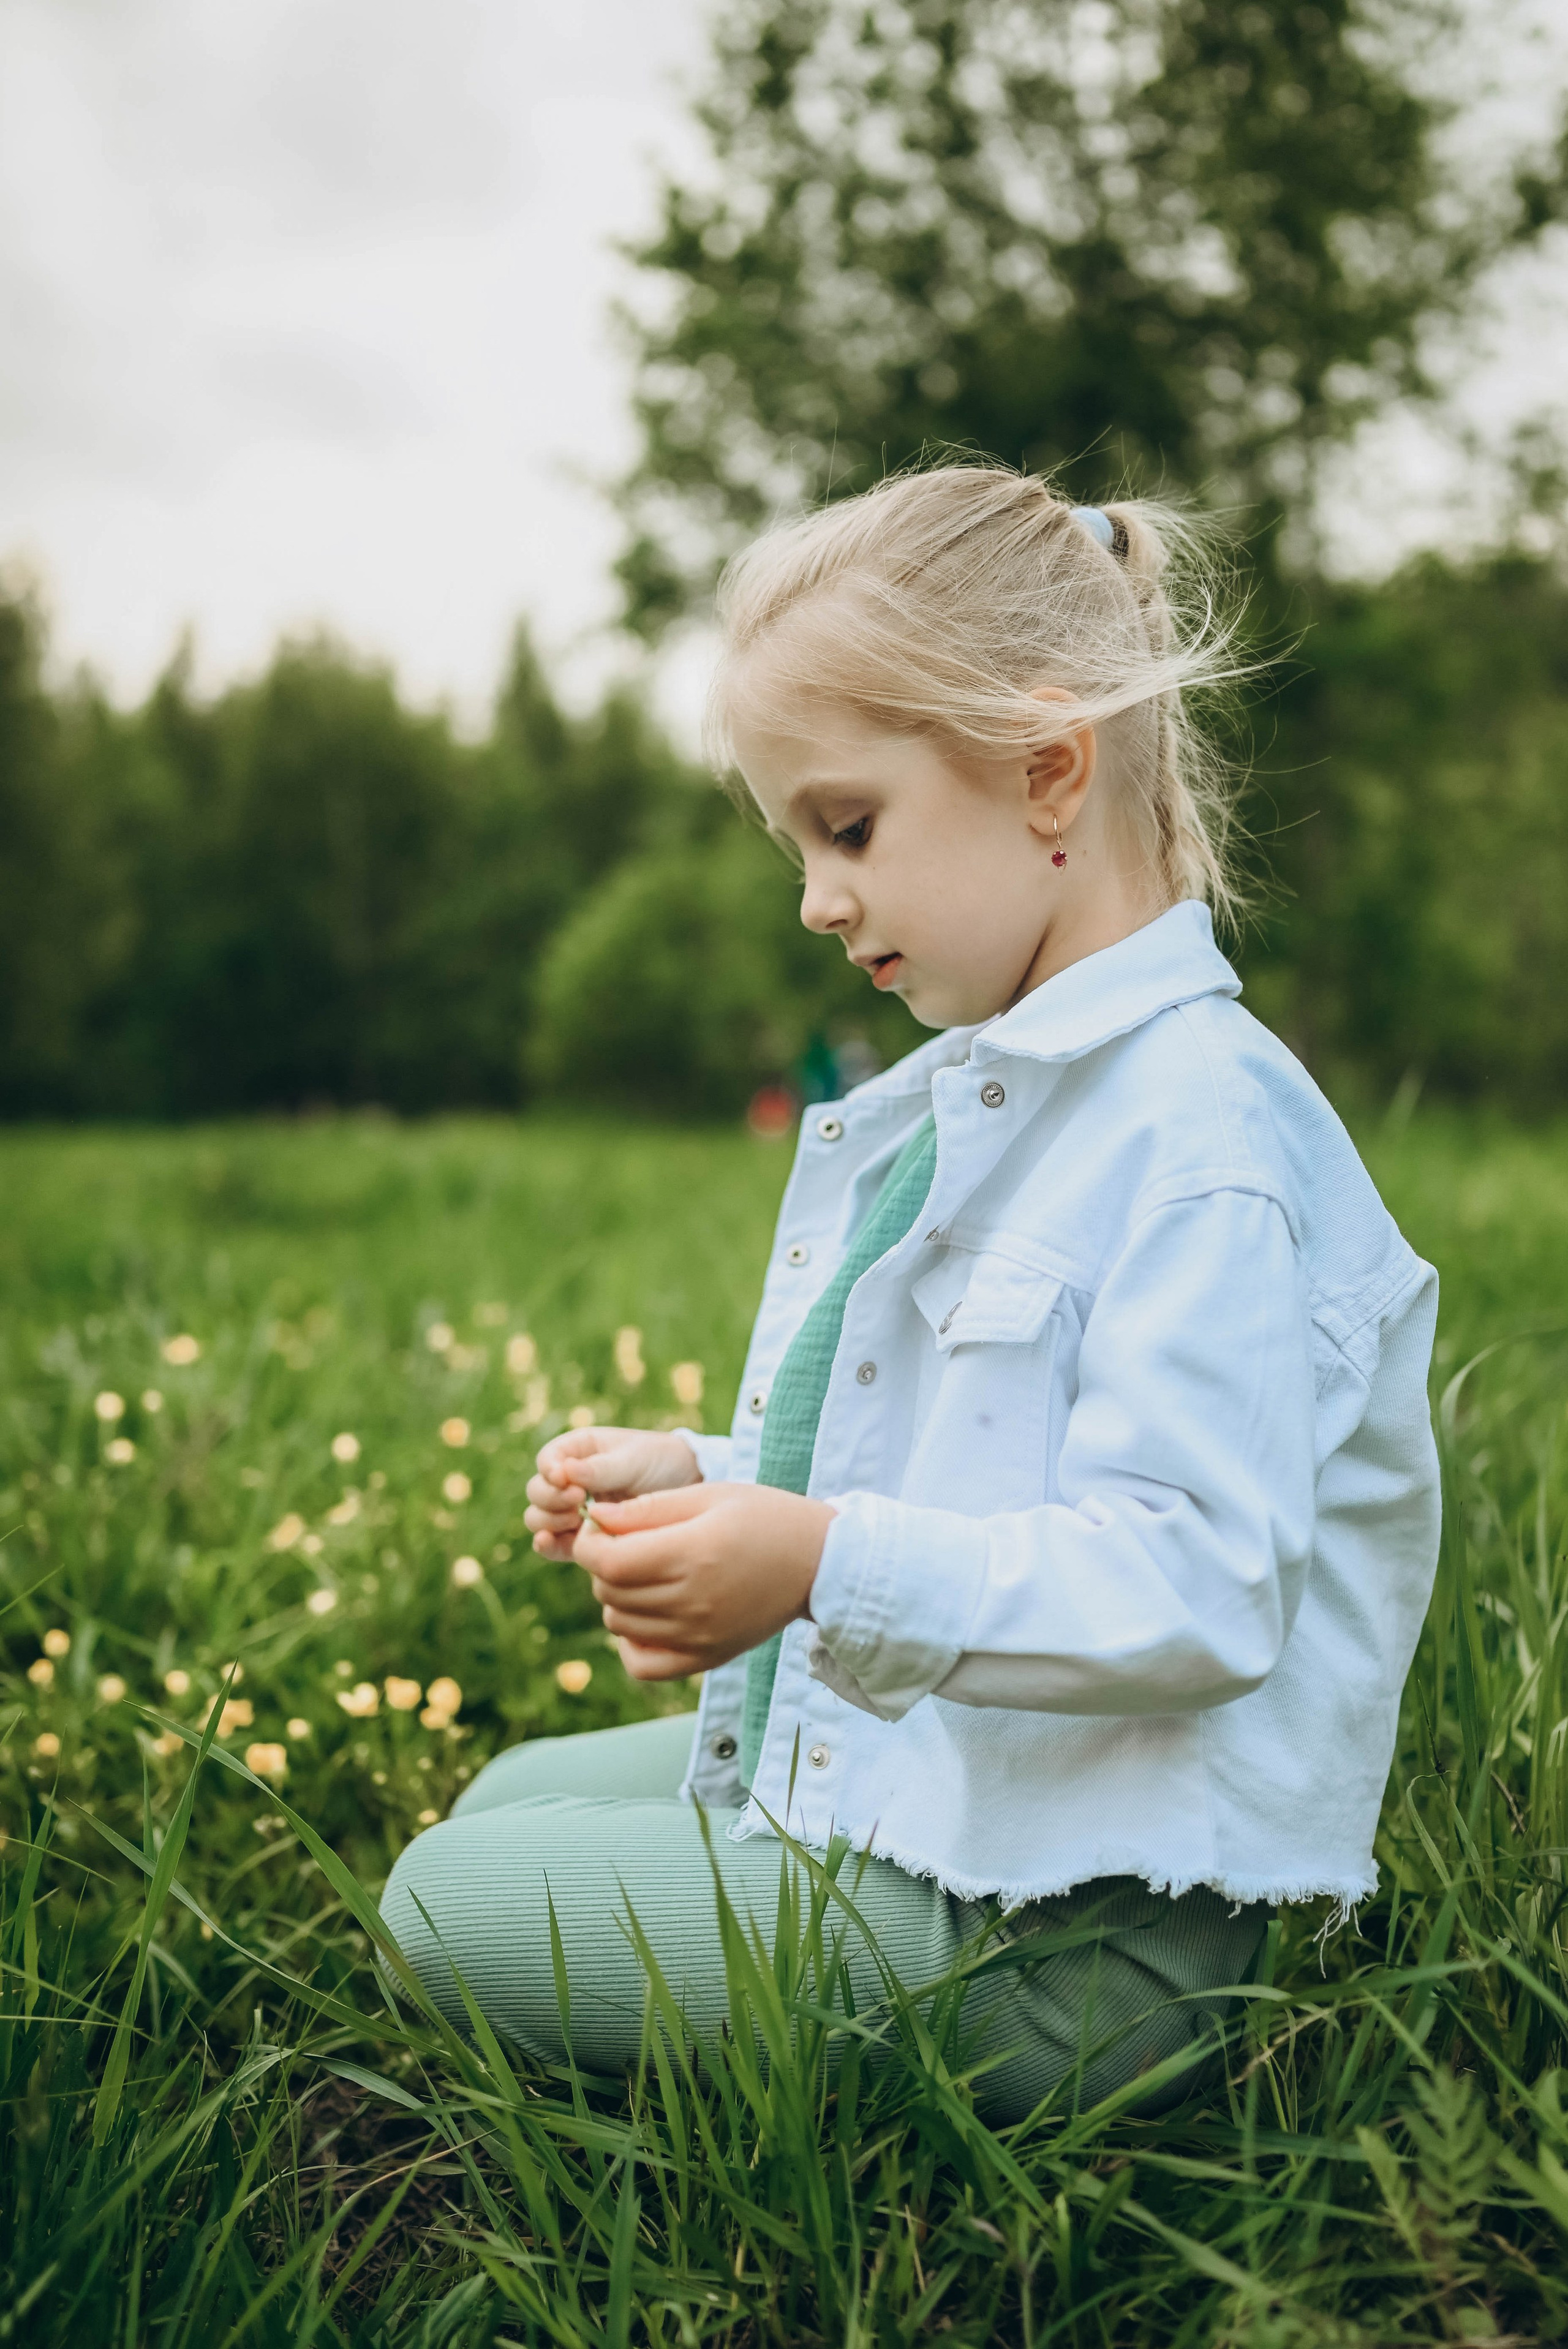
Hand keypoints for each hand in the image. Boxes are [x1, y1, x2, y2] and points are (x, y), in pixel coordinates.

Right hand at [525, 1426, 700, 1560]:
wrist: (689, 1490)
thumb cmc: (661, 1462)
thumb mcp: (634, 1459)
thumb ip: (600, 1468)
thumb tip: (564, 1472)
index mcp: (578, 1451)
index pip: (547, 1460)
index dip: (550, 1471)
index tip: (567, 1480)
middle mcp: (569, 1481)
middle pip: (537, 1492)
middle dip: (550, 1498)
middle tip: (576, 1501)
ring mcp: (573, 1511)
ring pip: (539, 1518)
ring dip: (548, 1521)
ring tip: (575, 1520)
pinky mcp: (582, 1538)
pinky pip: (554, 1544)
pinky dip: (548, 1545)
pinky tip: (549, 1543)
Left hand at [574, 1482, 833, 1680]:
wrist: (820, 1562)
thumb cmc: (764, 1517)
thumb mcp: (709, 1494)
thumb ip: (647, 1507)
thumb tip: (594, 1517)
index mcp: (693, 1554)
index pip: (607, 1562)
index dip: (590, 1542)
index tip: (603, 1526)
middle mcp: (693, 1602)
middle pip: (608, 1591)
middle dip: (604, 1563)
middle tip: (628, 1541)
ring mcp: (699, 1636)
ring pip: (618, 1623)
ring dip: (617, 1595)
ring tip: (646, 1571)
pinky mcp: (707, 1657)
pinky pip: (642, 1664)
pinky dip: (631, 1640)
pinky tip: (647, 1613)